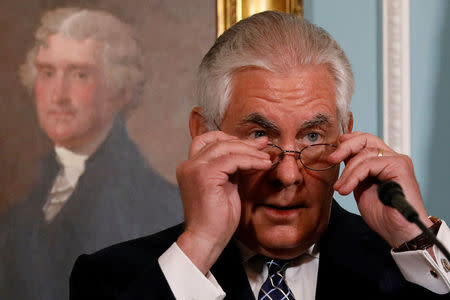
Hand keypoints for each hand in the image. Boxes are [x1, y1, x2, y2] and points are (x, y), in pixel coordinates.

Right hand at [176, 131, 271, 273]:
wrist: (207, 240)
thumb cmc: (217, 219)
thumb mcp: (225, 187)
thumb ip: (230, 170)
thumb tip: (247, 153)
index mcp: (191, 167)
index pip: (208, 141)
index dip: (229, 138)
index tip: (252, 144)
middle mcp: (188, 165)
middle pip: (217, 141)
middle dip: (243, 142)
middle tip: (263, 144)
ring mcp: (194, 169)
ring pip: (226, 148)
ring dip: (249, 151)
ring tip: (266, 158)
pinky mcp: (204, 176)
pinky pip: (232, 160)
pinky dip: (250, 161)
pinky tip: (263, 165)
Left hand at [328, 132, 432, 247]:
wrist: (398, 231)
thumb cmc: (382, 213)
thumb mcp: (360, 187)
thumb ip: (354, 171)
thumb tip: (338, 156)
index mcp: (383, 160)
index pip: (365, 140)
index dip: (348, 142)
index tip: (334, 152)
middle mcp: (392, 158)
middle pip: (366, 139)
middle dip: (345, 148)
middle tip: (331, 160)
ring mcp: (398, 161)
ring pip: (364, 154)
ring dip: (347, 172)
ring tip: (341, 189)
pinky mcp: (400, 167)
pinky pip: (370, 164)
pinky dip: (354, 177)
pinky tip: (347, 189)